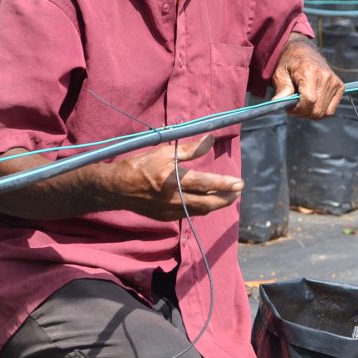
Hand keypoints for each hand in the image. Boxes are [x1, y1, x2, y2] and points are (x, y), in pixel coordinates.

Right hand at [113, 134, 243, 219]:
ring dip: (215, 204)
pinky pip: (189, 213)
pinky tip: (206, 200)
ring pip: (200, 210)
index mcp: (173, 180)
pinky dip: (200, 207)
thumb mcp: (164, 153)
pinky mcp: (166, 217)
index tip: (240, 183)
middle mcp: (173, 198)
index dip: (224, 184)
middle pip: (207, 203)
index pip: (205, 183)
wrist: (118, 189)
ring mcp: (170, 211)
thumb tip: (210, 140)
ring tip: (227, 195)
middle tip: (238, 191)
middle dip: (225, 198)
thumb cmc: (141, 166)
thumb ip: (190, 149)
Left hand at [271, 36, 344, 118]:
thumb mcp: (280, 74)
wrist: (304, 52)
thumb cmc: (290, 63)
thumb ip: (281, 89)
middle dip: (303, 113)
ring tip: (303, 103)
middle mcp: (325, 76)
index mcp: (310, 71)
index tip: (290, 108)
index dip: (298, 110)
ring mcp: (334, 82)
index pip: (309, 100)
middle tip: (295, 106)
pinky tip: (313, 104)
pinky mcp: (339, 87)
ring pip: (323, 112)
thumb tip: (278, 103)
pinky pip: (331, 110)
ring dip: (311, 113)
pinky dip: (321, 111)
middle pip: (317, 109)